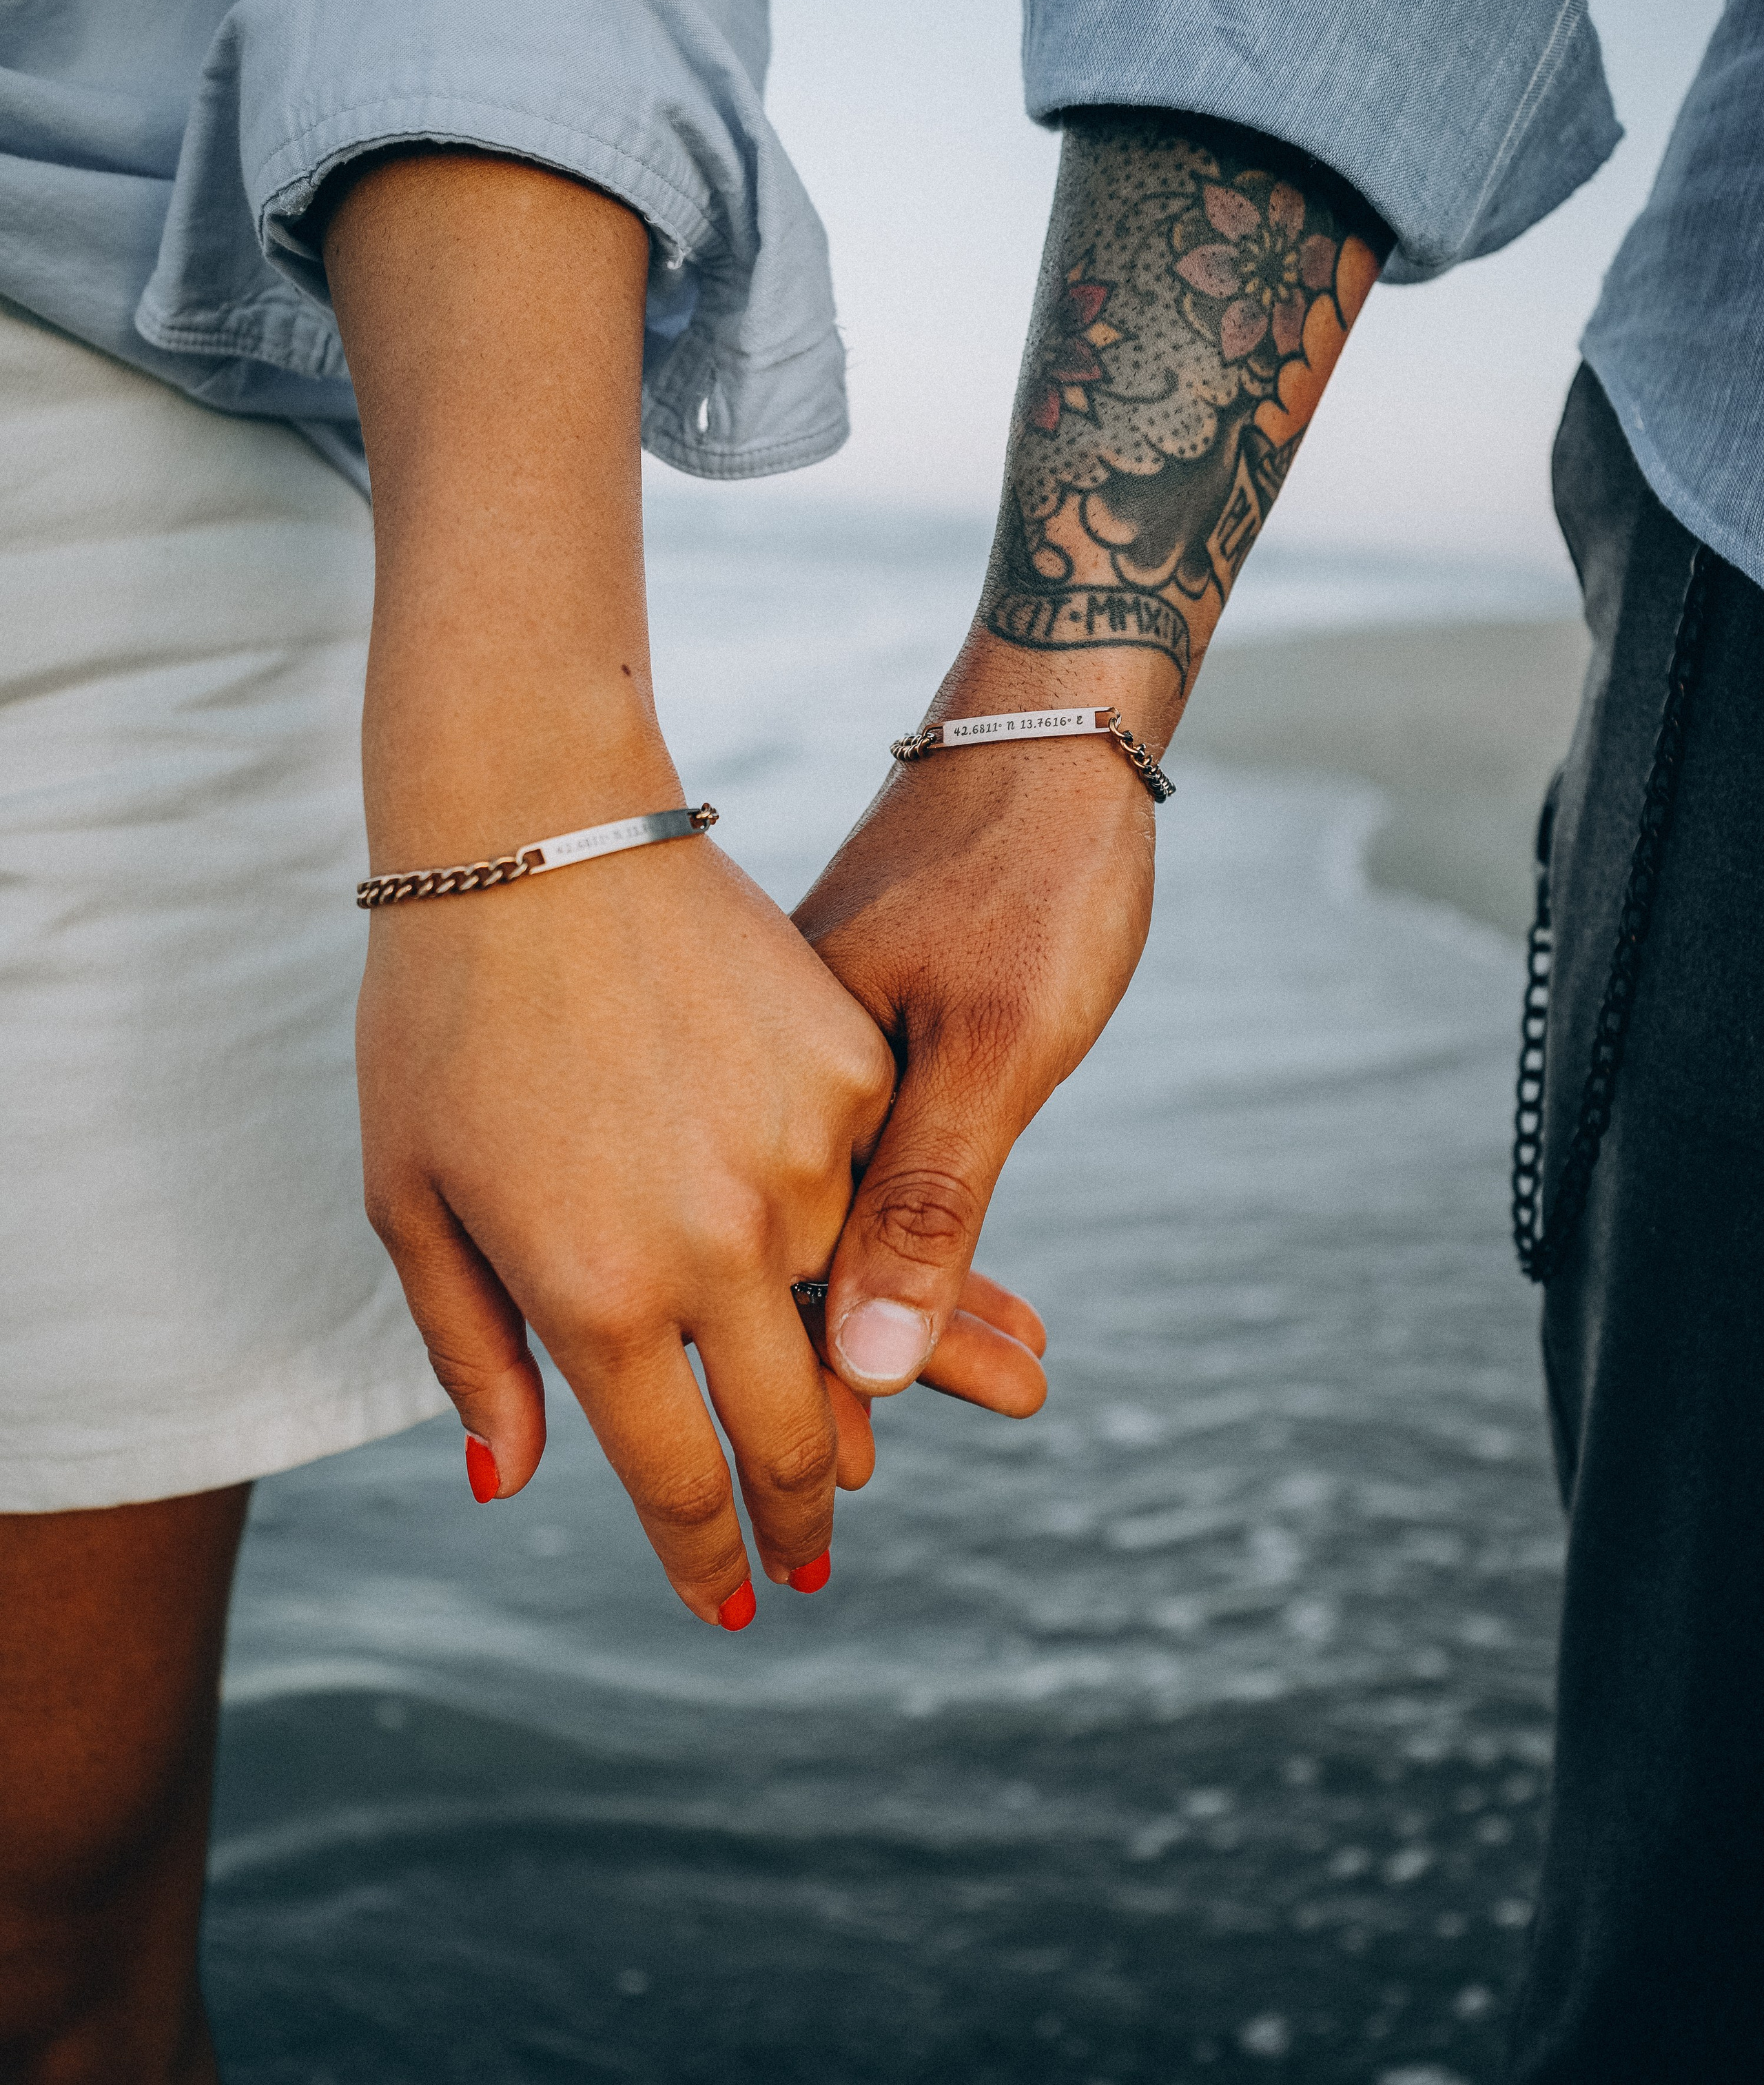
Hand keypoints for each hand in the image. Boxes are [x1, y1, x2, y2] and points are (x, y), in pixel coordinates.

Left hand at [359, 818, 898, 1623]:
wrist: (537, 834)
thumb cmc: (440, 1021)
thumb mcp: (414, 1201)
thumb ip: (474, 1355)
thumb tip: (512, 1485)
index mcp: (601, 1294)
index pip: (681, 1481)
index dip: (709, 1561)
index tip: (734, 1606)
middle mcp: (721, 1248)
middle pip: (795, 1434)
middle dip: (802, 1517)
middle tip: (810, 1562)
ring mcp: (804, 1161)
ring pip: (851, 1313)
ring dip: (863, 1384)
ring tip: (874, 1442)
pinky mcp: (849, 1081)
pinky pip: (861, 1189)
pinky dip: (855, 1234)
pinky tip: (862, 1252)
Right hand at [795, 639, 1161, 1409]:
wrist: (1045, 729)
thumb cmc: (1034, 874)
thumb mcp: (1002, 1043)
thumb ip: (931, 1201)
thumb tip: (861, 1364)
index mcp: (792, 1082)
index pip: (785, 1277)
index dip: (812, 1389)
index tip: (831, 1487)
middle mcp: (774, 1073)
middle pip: (788, 1258)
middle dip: (842, 1369)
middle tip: (859, 1480)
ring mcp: (795, 1044)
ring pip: (815, 1210)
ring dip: (875, 1301)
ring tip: (950, 1392)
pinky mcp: (830, 1017)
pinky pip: (843, 1148)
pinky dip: (888, 1218)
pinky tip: (926, 1267)